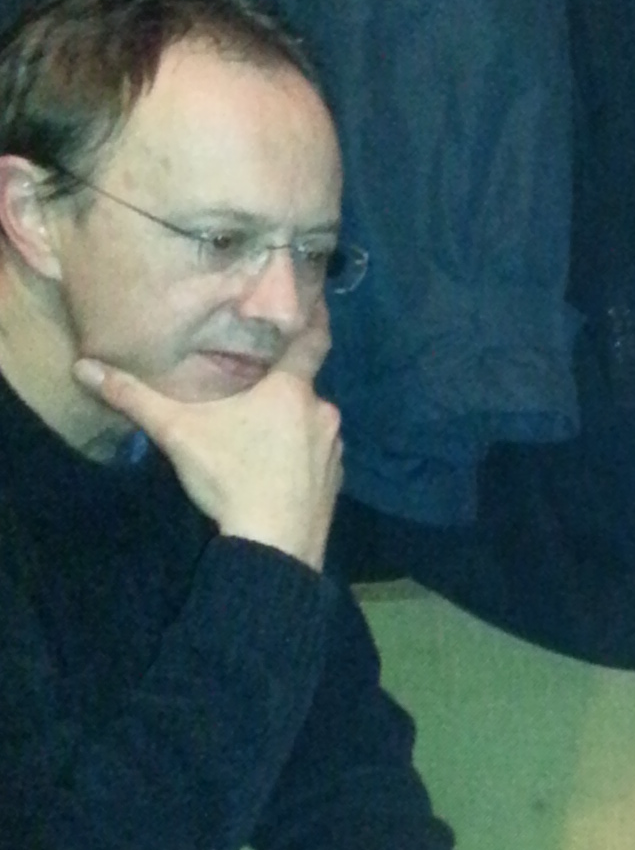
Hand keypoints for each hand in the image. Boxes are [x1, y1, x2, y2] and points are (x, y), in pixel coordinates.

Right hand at [74, 313, 340, 568]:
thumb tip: (84, 367)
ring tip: (258, 431)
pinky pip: (316, 455)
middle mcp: (322, 411)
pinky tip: (274, 467)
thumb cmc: (232, 477)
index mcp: (291, 390)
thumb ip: (133, 397)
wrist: (275, 546)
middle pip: (301, 385)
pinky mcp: (335, 482)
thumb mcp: (177, 433)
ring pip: (309, 421)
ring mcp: (333, 449)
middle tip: (251, 384)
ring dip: (288, 422)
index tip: (313, 302)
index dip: (314, 319)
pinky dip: (299, 454)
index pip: (312, 341)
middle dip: (278, 385)